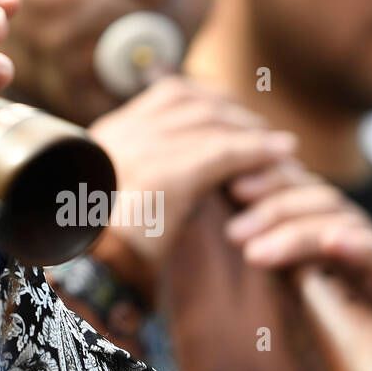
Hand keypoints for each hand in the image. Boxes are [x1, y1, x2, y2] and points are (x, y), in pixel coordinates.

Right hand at [85, 76, 296, 298]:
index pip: (167, 95)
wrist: (89, 276)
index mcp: (105, 136)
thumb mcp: (121, 198)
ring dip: (250, 130)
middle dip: (233, 111)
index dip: (209, 99)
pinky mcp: (164, 174)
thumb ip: (150, 172)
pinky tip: (282, 154)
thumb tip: (200, 166)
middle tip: (264, 131)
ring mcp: (139, 150)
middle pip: (189, 101)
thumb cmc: (109, 251)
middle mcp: (120, 133)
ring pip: (208, 121)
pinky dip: (256, 150)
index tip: (236, 113)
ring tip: (279, 146)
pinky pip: (222, 151)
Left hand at [225, 162, 371, 357]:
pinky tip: (335, 243)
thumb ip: (262, 246)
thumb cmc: (322, 312)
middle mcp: (350, 224)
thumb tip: (220, 223)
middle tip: (235, 233)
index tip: (232, 187)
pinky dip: (360, 246)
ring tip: (257, 254)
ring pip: (343, 221)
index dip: (268, 177)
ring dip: (297, 234)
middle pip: (317, 195)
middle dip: (273, 209)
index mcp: (320, 217)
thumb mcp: (283, 274)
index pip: (297, 182)